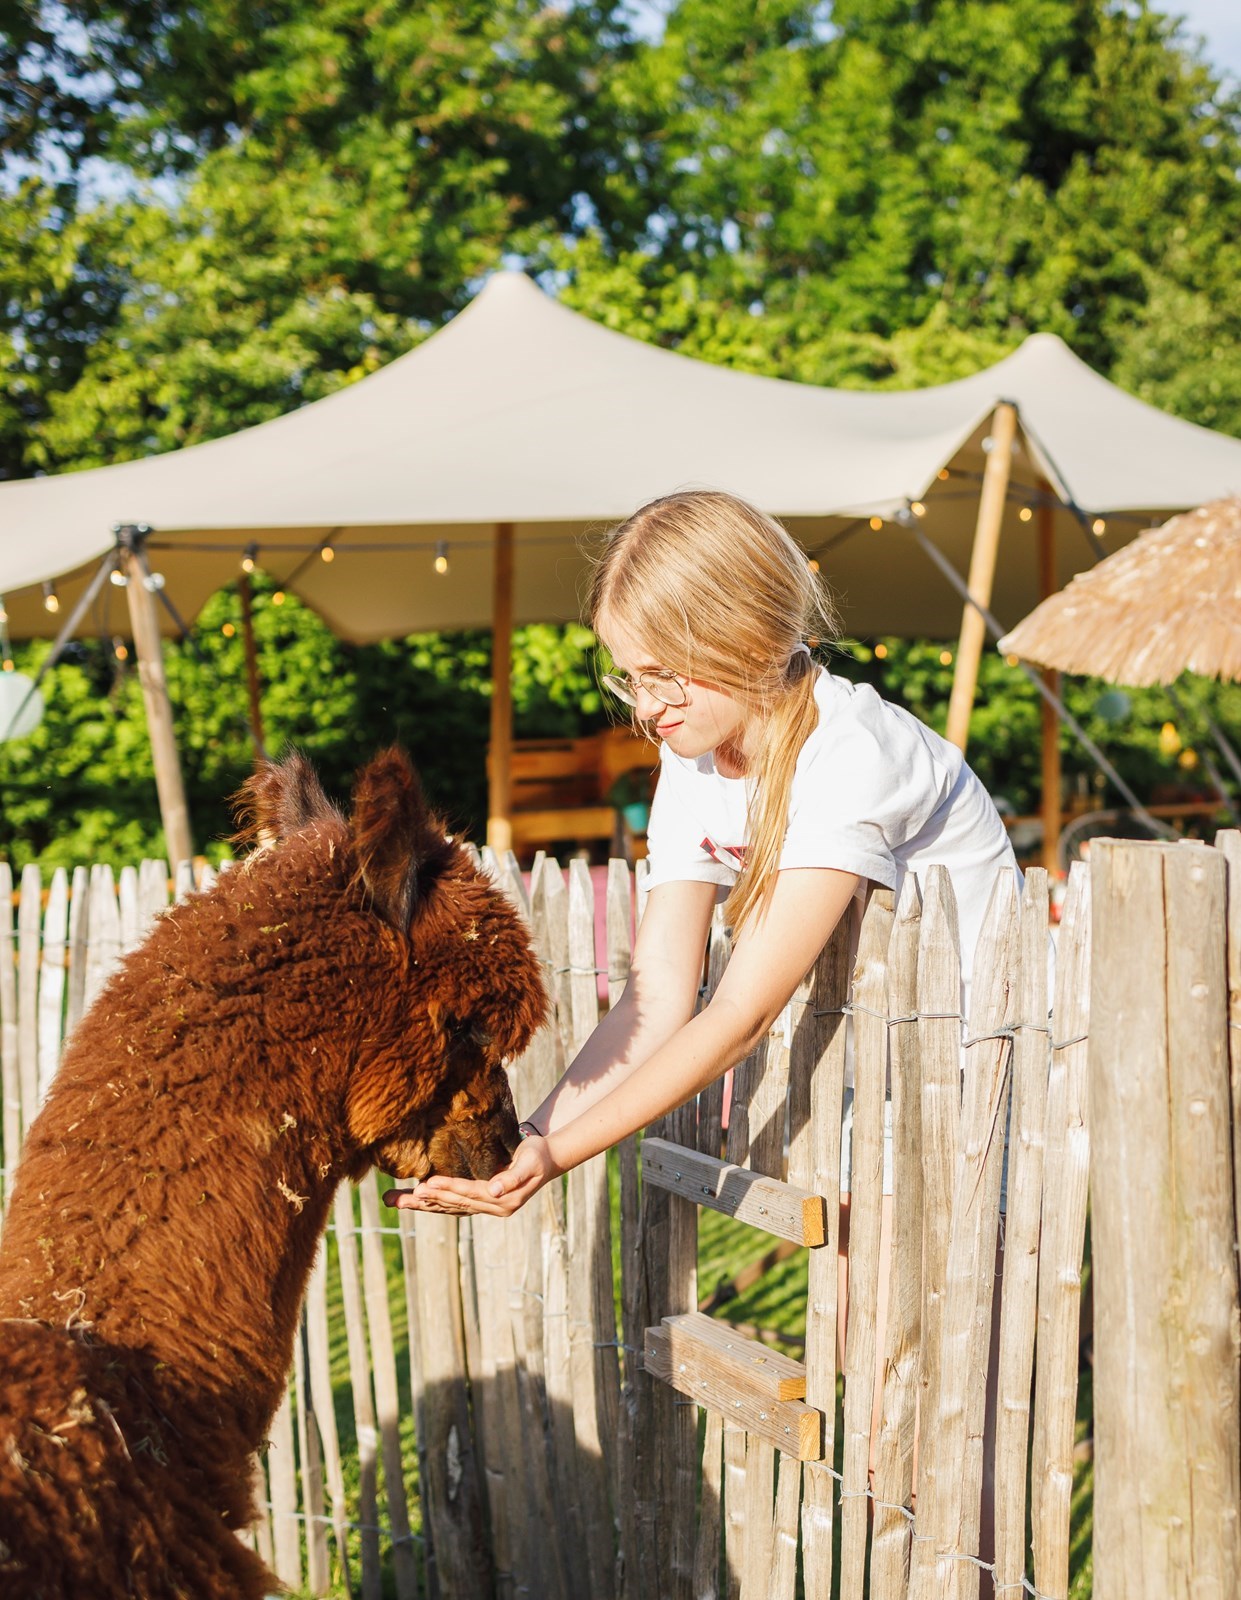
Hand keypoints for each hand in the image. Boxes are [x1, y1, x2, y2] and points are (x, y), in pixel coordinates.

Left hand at [382, 1134, 560, 1218]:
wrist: (549, 1159)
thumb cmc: (539, 1155)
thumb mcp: (531, 1162)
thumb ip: (513, 1177)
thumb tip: (494, 1190)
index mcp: (502, 1201)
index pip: (468, 1194)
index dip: (447, 1189)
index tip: (424, 1185)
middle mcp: (492, 1207)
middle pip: (453, 1204)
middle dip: (423, 1201)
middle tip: (395, 1199)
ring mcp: (487, 1207)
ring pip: (449, 1207)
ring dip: (422, 1204)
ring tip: (394, 1201)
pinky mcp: (482, 1201)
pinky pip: (453, 1205)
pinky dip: (434, 1203)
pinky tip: (416, 1200)